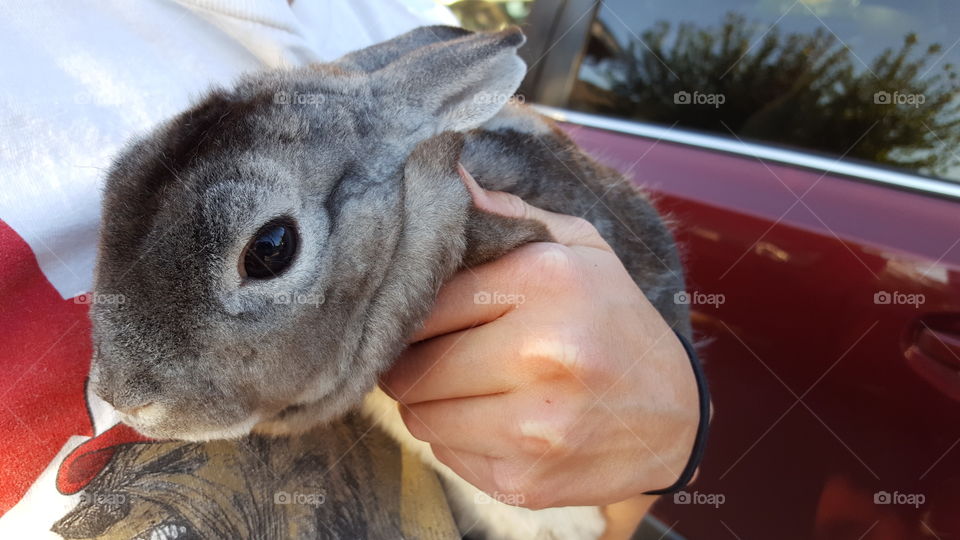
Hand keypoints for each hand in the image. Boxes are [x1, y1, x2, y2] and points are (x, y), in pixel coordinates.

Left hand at [380, 166, 699, 517]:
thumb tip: (443, 173)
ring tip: (474, 387)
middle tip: (446, 353)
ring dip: (433, 402)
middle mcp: (542, 354)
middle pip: (411, 366)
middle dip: (416, 360)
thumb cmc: (613, 320)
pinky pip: (445, 456)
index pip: (425, 301)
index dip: (414, 311)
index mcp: (547, 283)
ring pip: (419, 416)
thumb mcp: (577, 248)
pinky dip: (458, 438)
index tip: (427, 315)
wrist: (676, 415)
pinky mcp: (526, 481)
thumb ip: (506, 214)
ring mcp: (535, 427)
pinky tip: (498, 420)